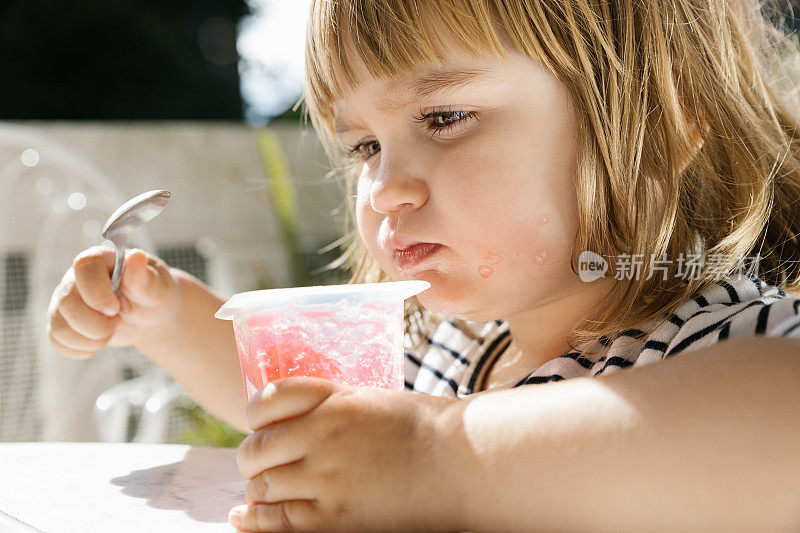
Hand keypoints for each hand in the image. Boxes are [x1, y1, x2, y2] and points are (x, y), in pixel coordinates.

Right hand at [47, 246, 179, 357]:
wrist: (151, 315)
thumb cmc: (155, 295)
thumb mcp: (157, 288)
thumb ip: (144, 278)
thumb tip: (136, 257)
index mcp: (101, 259)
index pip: (84, 268)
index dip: (96, 293)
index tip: (115, 309)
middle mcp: (76, 277)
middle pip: (67, 303)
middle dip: (97, 324)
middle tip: (118, 322)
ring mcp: (66, 300)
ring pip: (59, 326)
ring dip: (90, 339)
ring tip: (111, 331)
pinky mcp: (63, 321)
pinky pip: (58, 341)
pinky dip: (82, 349)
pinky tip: (100, 341)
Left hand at [229, 377, 463, 531]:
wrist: (460, 465)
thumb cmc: (425, 429)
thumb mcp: (374, 399)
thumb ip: (332, 404)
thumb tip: (296, 417)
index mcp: (334, 400)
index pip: (267, 399)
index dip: (256, 413)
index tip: (259, 423)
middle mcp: (323, 436)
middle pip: (256, 449)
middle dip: (253, 457)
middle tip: (260, 463)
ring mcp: (327, 479)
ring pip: (261, 486)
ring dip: (259, 488)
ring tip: (263, 489)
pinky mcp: (335, 520)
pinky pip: (277, 523)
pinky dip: (254, 522)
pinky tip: (244, 518)